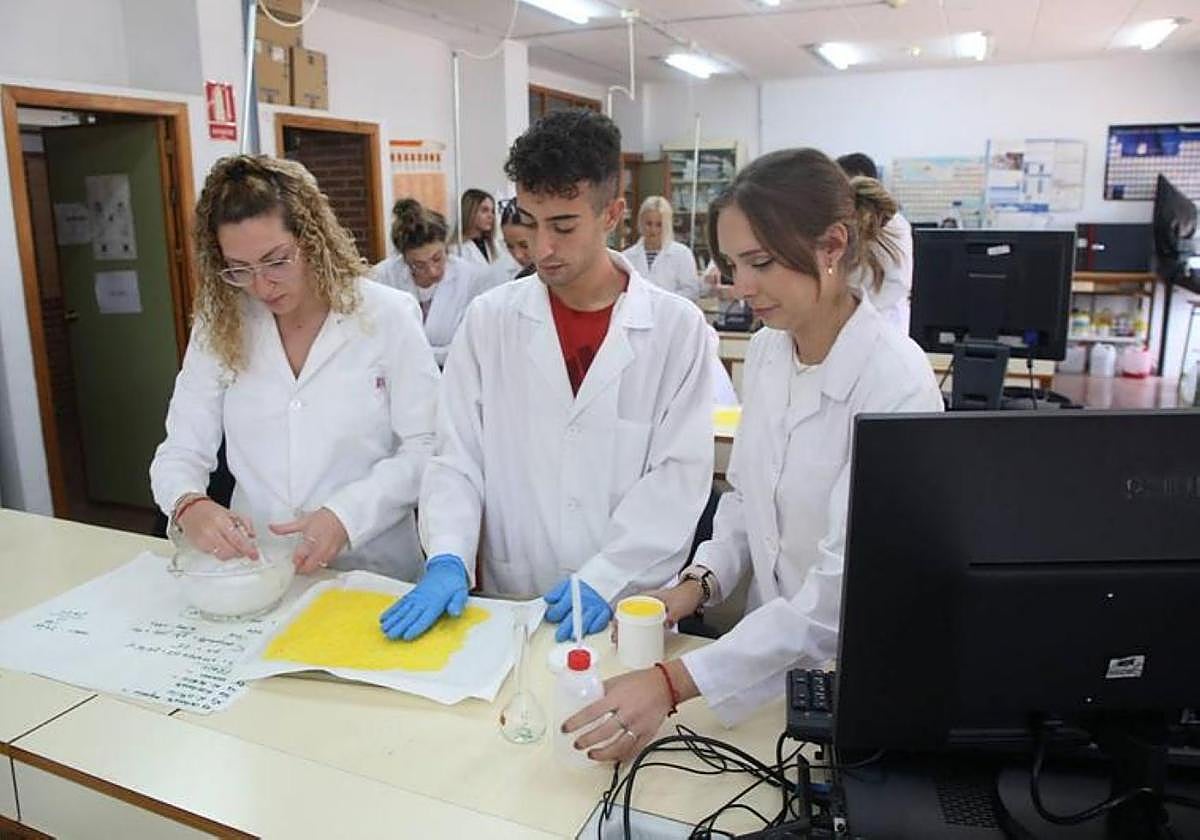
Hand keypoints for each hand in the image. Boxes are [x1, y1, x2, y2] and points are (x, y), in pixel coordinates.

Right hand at [177, 498, 257, 560]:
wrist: (190, 510)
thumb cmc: (210, 510)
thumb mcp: (231, 513)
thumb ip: (245, 524)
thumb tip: (252, 536)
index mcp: (221, 521)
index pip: (238, 540)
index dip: (248, 550)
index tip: (254, 555)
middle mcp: (211, 532)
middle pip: (231, 551)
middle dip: (240, 553)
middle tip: (245, 550)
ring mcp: (203, 541)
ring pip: (222, 556)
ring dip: (231, 554)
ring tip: (233, 547)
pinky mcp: (198, 547)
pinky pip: (214, 555)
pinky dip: (221, 552)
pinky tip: (221, 545)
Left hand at [269, 508, 347, 573]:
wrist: (343, 516)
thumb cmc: (324, 518)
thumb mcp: (303, 521)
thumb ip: (286, 528)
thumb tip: (271, 527)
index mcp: (309, 543)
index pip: (297, 560)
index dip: (291, 563)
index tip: (288, 563)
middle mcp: (319, 551)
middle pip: (307, 568)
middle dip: (300, 569)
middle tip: (295, 566)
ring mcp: (328, 554)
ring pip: (316, 568)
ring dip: (309, 566)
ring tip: (305, 560)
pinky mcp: (334, 555)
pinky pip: (324, 564)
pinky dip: (318, 563)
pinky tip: (315, 557)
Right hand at [379, 555, 468, 640]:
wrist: (446, 568)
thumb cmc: (454, 583)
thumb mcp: (461, 592)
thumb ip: (457, 603)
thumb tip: (455, 613)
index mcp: (436, 602)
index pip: (425, 617)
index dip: (415, 627)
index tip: (406, 636)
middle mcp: (423, 600)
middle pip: (410, 615)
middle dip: (399, 626)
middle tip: (389, 636)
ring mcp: (416, 597)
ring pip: (402, 610)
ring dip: (392, 620)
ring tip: (383, 629)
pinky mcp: (412, 595)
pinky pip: (400, 603)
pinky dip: (391, 611)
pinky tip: (384, 618)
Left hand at [544, 577, 612, 642]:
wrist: (599, 582)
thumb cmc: (580, 588)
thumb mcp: (566, 586)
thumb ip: (555, 593)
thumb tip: (547, 600)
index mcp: (573, 594)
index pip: (560, 607)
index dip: (553, 614)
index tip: (550, 618)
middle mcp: (585, 601)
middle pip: (573, 616)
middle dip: (565, 628)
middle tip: (559, 636)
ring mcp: (596, 607)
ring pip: (587, 621)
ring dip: (579, 630)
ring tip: (572, 637)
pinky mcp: (605, 612)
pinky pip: (601, 621)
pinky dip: (596, 627)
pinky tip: (590, 631)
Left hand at [563, 663, 689, 762]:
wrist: (665, 685)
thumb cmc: (640, 681)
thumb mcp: (616, 681)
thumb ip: (601, 692)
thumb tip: (584, 699)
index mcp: (617, 697)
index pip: (592, 712)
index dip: (576, 722)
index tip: (566, 728)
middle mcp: (627, 713)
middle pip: (603, 732)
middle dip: (587, 741)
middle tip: (577, 744)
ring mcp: (638, 725)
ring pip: (618, 746)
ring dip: (602, 754)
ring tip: (591, 755)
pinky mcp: (648, 734)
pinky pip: (633, 750)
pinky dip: (622, 756)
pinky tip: (612, 758)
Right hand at [611, 580, 702, 643]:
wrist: (694, 593)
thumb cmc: (684, 596)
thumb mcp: (678, 608)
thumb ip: (672, 616)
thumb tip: (663, 625)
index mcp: (646, 596)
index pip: (625, 605)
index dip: (617, 617)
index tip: (614, 628)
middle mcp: (644, 601)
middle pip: (625, 613)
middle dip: (618, 626)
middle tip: (615, 639)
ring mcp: (647, 607)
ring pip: (631, 618)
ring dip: (624, 628)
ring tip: (621, 641)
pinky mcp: (652, 613)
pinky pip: (639, 621)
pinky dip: (634, 629)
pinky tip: (634, 637)